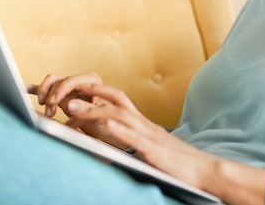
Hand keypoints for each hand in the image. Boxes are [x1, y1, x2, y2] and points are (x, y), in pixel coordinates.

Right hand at [27, 73, 124, 145]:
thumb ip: (88, 110)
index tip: (52, 103)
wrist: (112, 128)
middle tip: (49, 111)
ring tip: (46, 109)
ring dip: (45, 94)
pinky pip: (46, 89)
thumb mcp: (102, 117)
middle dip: (52, 95)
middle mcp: (80, 83)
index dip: (60, 90)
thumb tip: (69, 105)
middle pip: (59, 81)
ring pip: (52, 83)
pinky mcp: (62, 97)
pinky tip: (21, 88)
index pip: (72, 80)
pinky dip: (34, 88)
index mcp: (93, 83)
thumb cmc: (110, 122)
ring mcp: (70, 89)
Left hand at [28, 73, 264, 203]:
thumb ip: (125, 139)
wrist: (204, 172)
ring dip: (93, 107)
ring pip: (118, 113)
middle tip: (60, 92)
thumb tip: (99, 133)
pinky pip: (133, 136)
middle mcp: (143, 122)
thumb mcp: (145, 149)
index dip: (89, 92)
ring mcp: (149, 134)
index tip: (65, 93)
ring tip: (69, 105)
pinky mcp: (154, 150)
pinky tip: (100, 125)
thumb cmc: (174, 164)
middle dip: (86, 91)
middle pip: (113, 96)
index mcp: (140, 122)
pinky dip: (116, 129)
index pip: (112, 98)